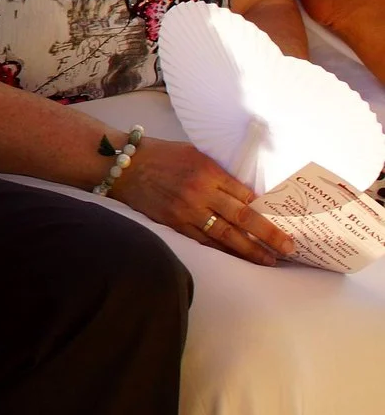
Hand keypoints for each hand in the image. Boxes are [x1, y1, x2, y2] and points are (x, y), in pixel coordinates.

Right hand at [111, 139, 294, 265]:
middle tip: (289, 248)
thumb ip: (219, 173)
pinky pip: (204, 241)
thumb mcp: (194, 154)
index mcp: (208, 170)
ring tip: (269, 260)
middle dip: (269, 235)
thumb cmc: (161, 155)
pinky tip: (237, 258)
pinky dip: (223, 250)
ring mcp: (186, 210)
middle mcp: (200, 192)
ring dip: (250, 250)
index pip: (246, 195)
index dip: (266, 210)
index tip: (284, 221)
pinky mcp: (174, 223)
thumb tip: (245, 193)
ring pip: (226, 235)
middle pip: (243, 218)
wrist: (124, 166)